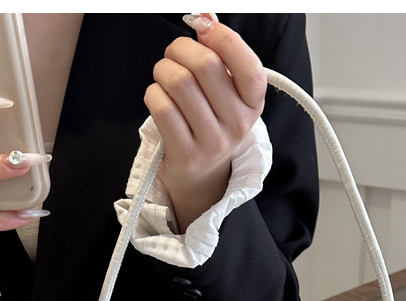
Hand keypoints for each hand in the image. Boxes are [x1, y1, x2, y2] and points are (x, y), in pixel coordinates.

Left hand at [144, 14, 266, 230]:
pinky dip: (153, 94)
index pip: (248, 67)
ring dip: (162, 70)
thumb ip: (219, 56)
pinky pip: (162, 107)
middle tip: (173, 56)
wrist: (201, 176)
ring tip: (164, 78)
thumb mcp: (226, 94)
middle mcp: (237, 124)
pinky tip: (158, 99)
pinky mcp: (186, 154)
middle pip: (205, 65)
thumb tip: (205, 18)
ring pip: (179, 83)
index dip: (223, 39)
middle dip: (180, 49)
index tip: (203, 29)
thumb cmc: (209, 123)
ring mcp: (212, 142)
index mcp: (253, 104)